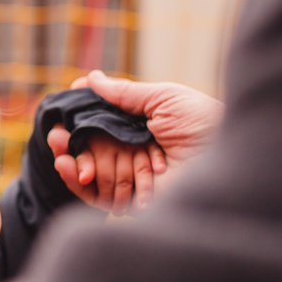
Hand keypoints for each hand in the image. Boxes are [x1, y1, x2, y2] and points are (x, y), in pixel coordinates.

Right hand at [51, 70, 223, 204]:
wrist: (227, 155)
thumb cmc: (204, 123)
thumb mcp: (164, 98)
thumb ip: (126, 93)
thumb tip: (91, 78)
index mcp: (140, 131)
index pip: (98, 129)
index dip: (76, 124)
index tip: (59, 116)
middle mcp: (134, 156)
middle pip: (89, 152)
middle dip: (66, 143)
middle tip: (54, 135)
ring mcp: (132, 180)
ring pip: (87, 174)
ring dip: (67, 160)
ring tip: (57, 147)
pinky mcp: (131, 203)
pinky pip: (95, 197)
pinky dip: (76, 183)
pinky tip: (66, 164)